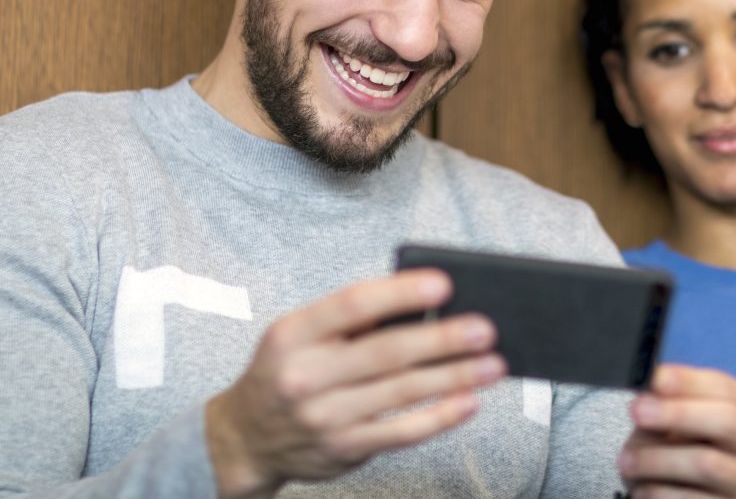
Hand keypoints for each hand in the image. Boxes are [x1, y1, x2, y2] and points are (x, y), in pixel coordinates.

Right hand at [205, 270, 505, 497]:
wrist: (243, 437)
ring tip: (492, 364)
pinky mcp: (342, 450)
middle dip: (442, 339)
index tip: (444, 284)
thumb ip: (349, 319)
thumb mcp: (299, 332)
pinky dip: (438, 417)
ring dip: (453, 377)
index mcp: (294, 332)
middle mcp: (306, 375)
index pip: (353, 304)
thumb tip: (421, 304)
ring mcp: (324, 417)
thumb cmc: (287, 368)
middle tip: (485, 328)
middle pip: (386, 352)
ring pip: (401, 393)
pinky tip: (468, 402)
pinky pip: (400, 433)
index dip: (400, 293)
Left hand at [618, 365, 735, 497]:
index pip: (725, 387)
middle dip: (677, 413)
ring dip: (658, 459)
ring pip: (709, 464)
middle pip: (727, 421)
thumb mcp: (673, 419)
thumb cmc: (678, 447)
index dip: (689, 381)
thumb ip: (666, 402)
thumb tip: (650, 391)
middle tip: (637, 411)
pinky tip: (642, 488)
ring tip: (626, 460)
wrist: (681, 495)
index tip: (656, 379)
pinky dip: (659, 491)